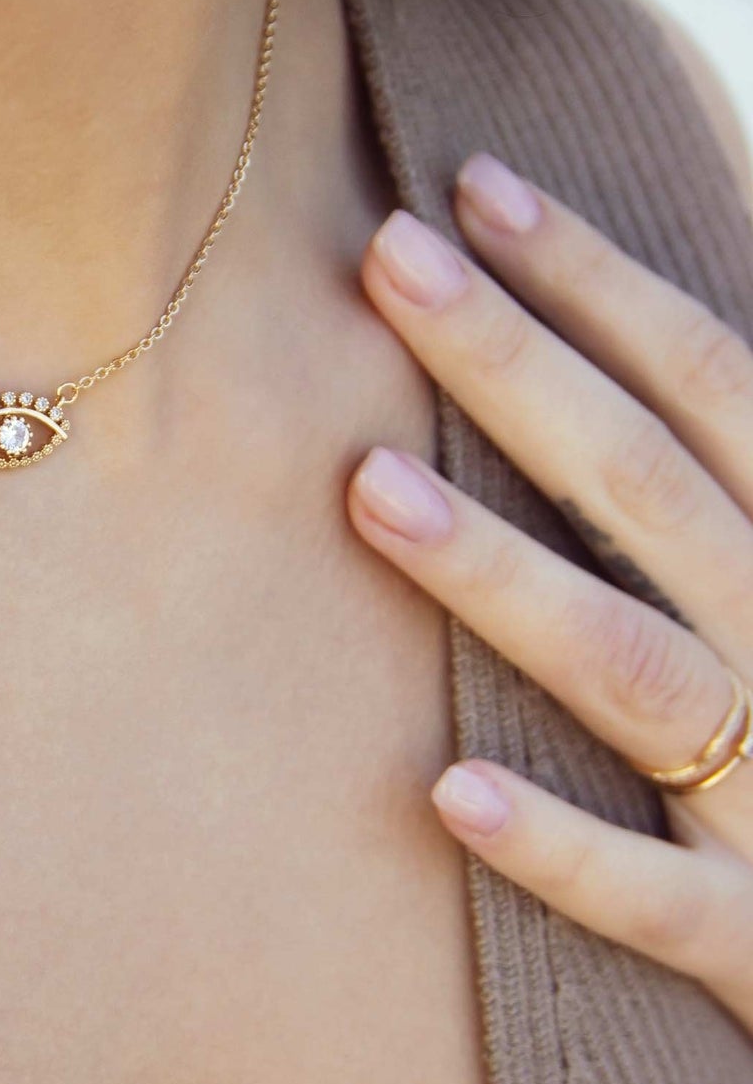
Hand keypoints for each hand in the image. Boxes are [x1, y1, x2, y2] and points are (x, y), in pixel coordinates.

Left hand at [347, 154, 752, 1030]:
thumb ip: (719, 491)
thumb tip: (620, 366)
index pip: (713, 383)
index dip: (599, 280)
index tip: (474, 185)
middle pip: (650, 487)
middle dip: (518, 366)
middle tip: (387, 257)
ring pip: (635, 669)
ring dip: (506, 577)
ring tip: (367, 489)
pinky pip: (654, 899)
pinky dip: (561, 848)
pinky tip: (445, 790)